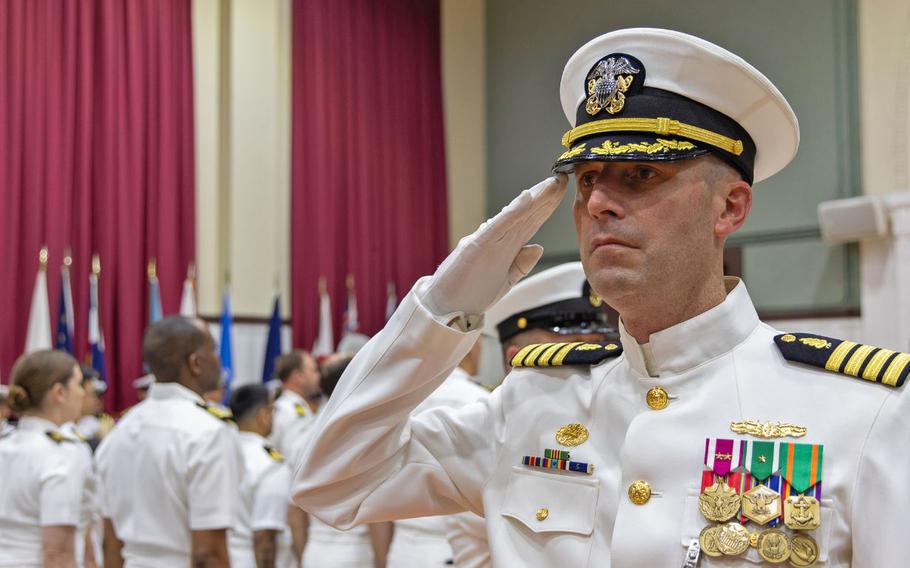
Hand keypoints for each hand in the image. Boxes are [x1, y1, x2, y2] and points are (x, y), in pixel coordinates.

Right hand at [421, 175, 567, 316]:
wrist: (445, 308)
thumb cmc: (470, 294)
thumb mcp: (504, 282)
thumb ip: (520, 265)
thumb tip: (538, 247)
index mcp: (505, 248)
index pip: (531, 222)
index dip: (546, 206)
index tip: (562, 190)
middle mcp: (498, 240)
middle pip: (527, 215)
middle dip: (546, 197)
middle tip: (563, 176)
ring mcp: (488, 241)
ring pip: (517, 216)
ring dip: (535, 198)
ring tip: (551, 182)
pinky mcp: (477, 246)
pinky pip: (499, 227)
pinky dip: (513, 212)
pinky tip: (527, 197)